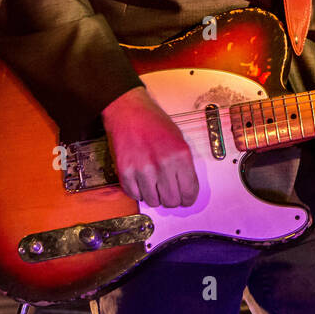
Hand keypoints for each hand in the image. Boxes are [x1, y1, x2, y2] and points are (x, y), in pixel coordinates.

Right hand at [101, 86, 199, 207]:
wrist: (129, 112)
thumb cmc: (154, 122)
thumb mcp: (179, 140)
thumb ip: (184, 165)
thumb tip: (186, 187)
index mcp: (180, 155)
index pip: (189, 191)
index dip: (188, 199)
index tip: (185, 199)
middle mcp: (162, 164)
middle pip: (171, 201)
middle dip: (172, 199)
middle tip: (169, 192)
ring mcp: (142, 170)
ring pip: (153, 201)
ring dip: (155, 196)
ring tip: (154, 183)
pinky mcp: (125, 172)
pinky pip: (135, 196)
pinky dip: (139, 192)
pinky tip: (142, 181)